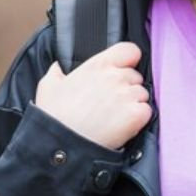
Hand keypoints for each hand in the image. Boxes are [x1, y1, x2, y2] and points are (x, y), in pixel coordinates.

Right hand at [34, 42, 151, 150]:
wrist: (60, 145)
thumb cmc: (54, 116)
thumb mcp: (48, 86)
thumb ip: (57, 72)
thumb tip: (58, 67)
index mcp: (98, 65)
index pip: (130, 50)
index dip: (128, 60)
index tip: (122, 69)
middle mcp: (116, 76)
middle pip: (136, 76)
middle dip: (127, 88)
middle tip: (110, 103)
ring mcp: (127, 95)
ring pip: (142, 94)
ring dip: (133, 104)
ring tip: (114, 116)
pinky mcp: (136, 115)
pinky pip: (146, 111)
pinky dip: (138, 119)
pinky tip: (122, 126)